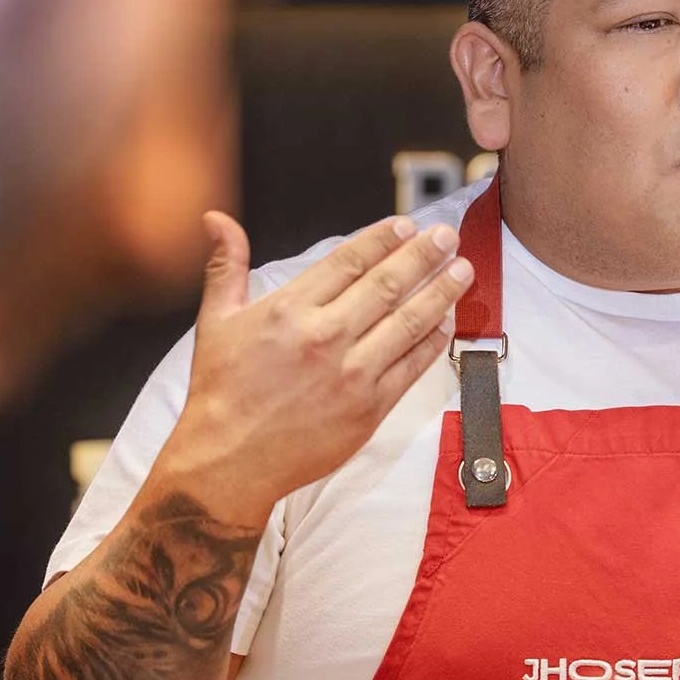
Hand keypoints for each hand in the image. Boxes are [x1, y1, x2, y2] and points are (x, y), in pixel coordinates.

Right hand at [159, 211, 471, 524]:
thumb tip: (216, 218)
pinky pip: (411, 367)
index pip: (349, 261)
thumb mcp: (216, 320)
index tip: (407, 225)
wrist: (230, 461)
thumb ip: (227, 265)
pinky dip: (432, 342)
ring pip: (408, 322)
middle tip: (448, 236)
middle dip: (424, 255)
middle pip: (388, 285)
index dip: (383, 239)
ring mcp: (351, 374)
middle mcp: (325, 337)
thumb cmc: (222, 391)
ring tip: (463, 270)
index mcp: (289, 310)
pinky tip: (447, 322)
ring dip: (441, 292)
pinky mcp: (370, 408)